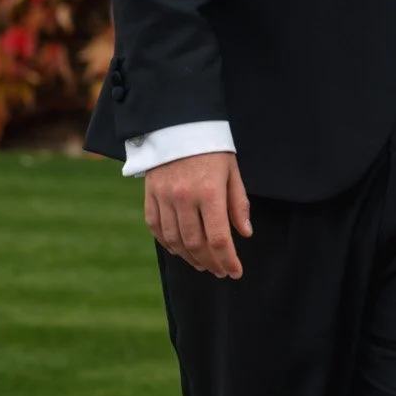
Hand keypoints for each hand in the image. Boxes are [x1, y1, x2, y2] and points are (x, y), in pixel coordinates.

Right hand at [144, 151, 251, 278]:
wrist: (178, 123)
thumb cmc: (211, 148)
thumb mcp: (232, 171)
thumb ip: (238, 203)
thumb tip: (245, 233)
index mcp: (209, 192)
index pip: (219, 238)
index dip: (228, 260)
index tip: (235, 272)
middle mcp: (184, 198)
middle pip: (196, 244)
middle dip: (211, 262)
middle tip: (220, 270)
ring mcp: (164, 197)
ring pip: (175, 240)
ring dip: (190, 257)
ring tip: (203, 263)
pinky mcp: (150, 194)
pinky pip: (155, 227)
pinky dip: (167, 243)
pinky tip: (179, 250)